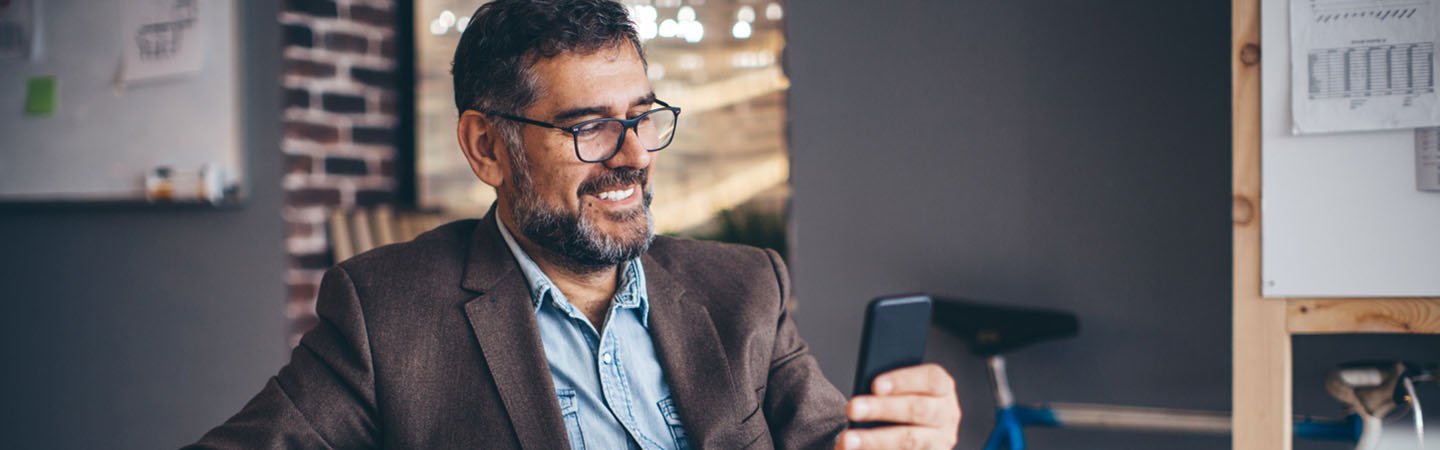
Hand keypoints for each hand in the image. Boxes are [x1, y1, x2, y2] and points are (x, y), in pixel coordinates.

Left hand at [835, 363, 960, 449]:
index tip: (875, 385)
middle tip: (852, 408)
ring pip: (909, 440)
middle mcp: (947, 414)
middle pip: (918, 409)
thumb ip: (890, 389)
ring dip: (875, 440)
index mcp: (943, 388)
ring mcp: (940, 441)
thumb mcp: (903, 391)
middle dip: (882, 408)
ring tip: (846, 440)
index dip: (904, 380)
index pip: (932, 379)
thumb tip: (866, 394)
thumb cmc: (901, 403)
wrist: (915, 431)